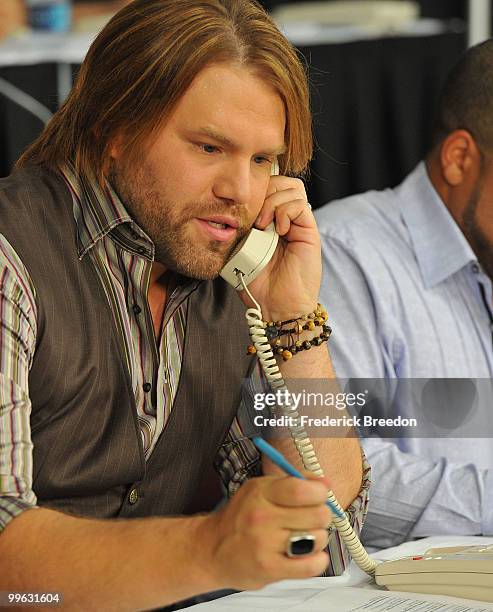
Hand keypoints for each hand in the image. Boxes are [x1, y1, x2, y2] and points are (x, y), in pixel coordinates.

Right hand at [201, 474, 331, 590]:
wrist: (211, 550)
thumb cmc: (240, 518)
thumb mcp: (260, 488)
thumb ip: (293, 482)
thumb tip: (325, 483)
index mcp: (261, 492)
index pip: (302, 490)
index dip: (319, 492)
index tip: (319, 495)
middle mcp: (262, 517)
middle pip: (316, 514)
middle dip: (321, 515)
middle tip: (311, 518)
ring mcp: (265, 545)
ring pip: (317, 539)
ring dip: (318, 538)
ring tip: (305, 538)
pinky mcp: (270, 570)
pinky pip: (311, 566)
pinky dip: (317, 560)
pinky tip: (307, 554)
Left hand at [238, 175, 320, 320]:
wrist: (276, 306)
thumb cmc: (257, 284)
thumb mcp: (238, 251)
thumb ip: (236, 230)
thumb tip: (222, 208)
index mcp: (269, 221)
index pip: (266, 187)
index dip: (256, 190)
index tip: (241, 208)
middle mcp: (285, 219)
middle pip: (280, 181)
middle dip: (265, 192)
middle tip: (255, 218)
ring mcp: (298, 224)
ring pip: (292, 187)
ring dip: (274, 202)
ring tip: (265, 224)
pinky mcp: (309, 232)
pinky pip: (300, 204)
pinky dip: (286, 211)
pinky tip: (279, 230)